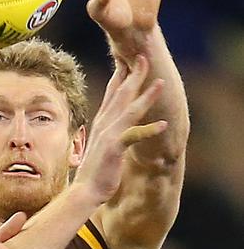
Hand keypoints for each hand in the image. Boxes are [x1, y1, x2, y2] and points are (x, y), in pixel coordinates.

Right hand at [73, 55, 165, 203]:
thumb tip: (113, 126)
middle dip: (134, 75)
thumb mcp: (101, 145)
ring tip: (160, 83)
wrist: (85, 191)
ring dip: (146, 96)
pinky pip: (134, 136)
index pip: (112, 93)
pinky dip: (149, 130)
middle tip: (144, 57)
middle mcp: (104, 124)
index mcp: (101, 122)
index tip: (129, 59)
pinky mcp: (113, 149)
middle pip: (121, 94)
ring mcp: (108, 135)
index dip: (121, 75)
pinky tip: (164, 125)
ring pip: (129, 110)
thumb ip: (107, 132)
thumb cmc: (94, 171)